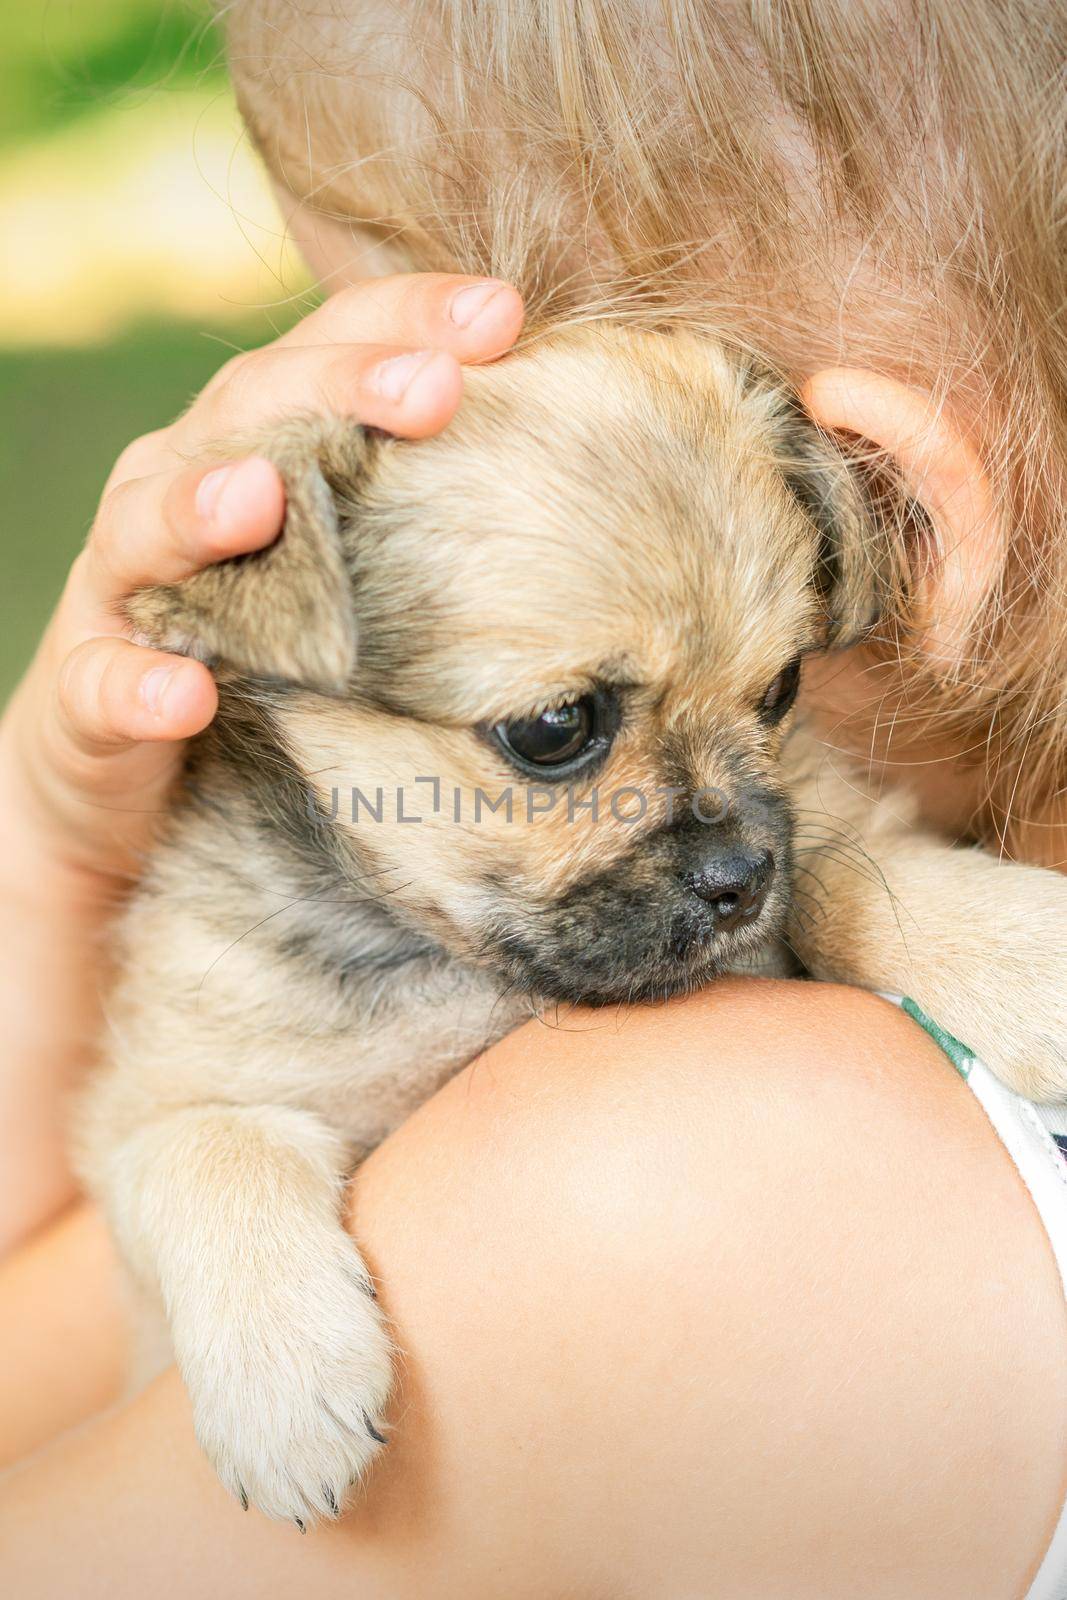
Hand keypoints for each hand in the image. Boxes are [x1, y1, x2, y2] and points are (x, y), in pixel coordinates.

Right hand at [0, 274, 523, 887]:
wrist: (131, 769)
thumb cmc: (263, 643)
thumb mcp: (344, 563)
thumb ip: (408, 504)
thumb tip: (556, 461)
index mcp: (251, 442)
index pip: (326, 350)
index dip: (407, 319)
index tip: (505, 315)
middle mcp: (179, 488)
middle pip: (248, 412)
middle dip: (338, 389)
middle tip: (434, 388)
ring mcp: (125, 587)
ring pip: (148, 524)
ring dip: (203, 504)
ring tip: (263, 498)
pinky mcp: (90, 692)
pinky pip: (106, 685)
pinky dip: (140, 685)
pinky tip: (187, 694)